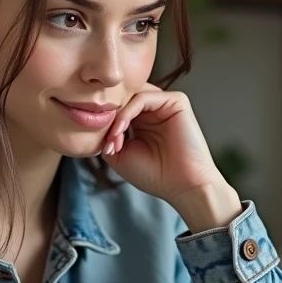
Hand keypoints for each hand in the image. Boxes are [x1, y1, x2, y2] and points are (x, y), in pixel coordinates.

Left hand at [100, 84, 241, 232]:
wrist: (183, 186)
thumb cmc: (155, 175)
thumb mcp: (119, 156)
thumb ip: (106, 135)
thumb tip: (98, 120)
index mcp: (142, 120)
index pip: (117, 106)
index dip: (103, 120)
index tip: (98, 143)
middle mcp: (153, 109)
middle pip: (123, 96)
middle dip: (108, 116)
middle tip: (103, 138)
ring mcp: (165, 104)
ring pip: (131, 95)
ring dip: (116, 116)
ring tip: (113, 138)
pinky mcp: (176, 101)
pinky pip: (143, 97)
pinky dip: (127, 112)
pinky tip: (121, 130)